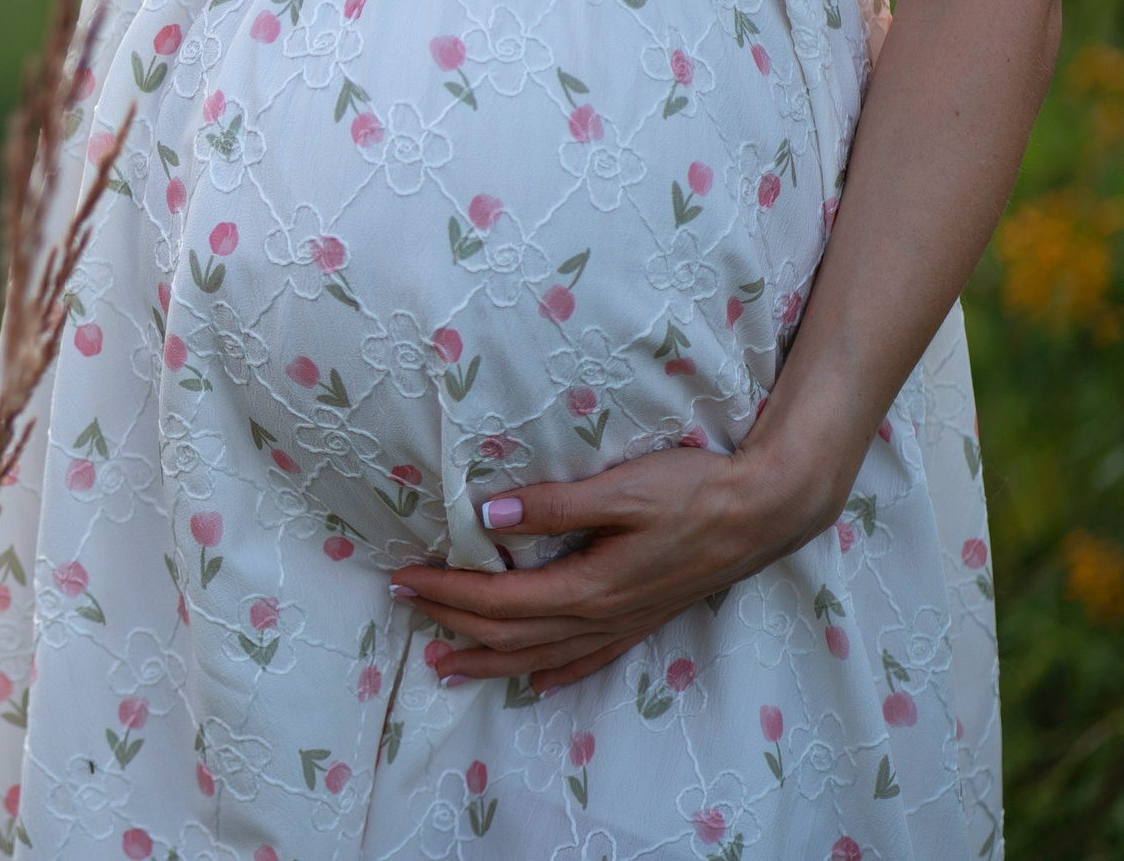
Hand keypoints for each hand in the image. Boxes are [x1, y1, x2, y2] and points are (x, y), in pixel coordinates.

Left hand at [387, 444, 846, 695]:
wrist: (767, 512)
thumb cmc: (695, 490)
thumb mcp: (621, 489)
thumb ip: (554, 505)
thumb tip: (487, 516)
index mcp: (589, 586)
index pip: (498, 601)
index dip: (447, 593)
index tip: (405, 576)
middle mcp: (601, 616)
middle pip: (511, 636)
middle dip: (452, 624)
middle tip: (404, 606)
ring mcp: (624, 624)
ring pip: (542, 657)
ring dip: (489, 661)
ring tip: (445, 664)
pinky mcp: (644, 620)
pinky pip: (588, 660)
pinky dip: (553, 674)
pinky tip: (535, 682)